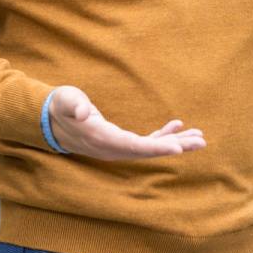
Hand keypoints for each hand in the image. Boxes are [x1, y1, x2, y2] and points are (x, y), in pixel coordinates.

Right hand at [48, 85, 205, 159]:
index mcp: (102, 139)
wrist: (50, 120)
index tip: (178, 148)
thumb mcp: (65, 101)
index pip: (134, 147)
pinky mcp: (119, 141)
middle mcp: (112, 148)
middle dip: (175, 147)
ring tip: (198, 137)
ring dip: (175, 143)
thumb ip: (74, 105)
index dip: (156, 148)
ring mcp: (116, 147)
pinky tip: (177, 126)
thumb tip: (82, 111)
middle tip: (201, 141)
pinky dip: (162, 136)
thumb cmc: (60, 106)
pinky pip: (145, 142)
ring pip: (150, 148)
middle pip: (148, 151)